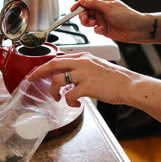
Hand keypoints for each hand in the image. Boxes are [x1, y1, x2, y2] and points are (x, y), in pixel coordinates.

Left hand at [27, 52, 141, 106]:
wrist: (129, 84)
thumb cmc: (115, 78)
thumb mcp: (97, 65)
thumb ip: (82, 66)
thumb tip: (69, 73)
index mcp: (83, 57)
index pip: (59, 58)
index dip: (46, 66)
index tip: (38, 72)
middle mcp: (81, 63)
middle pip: (53, 64)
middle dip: (38, 72)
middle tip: (31, 79)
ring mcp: (83, 74)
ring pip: (58, 81)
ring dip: (54, 91)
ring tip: (58, 98)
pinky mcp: (87, 86)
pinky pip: (69, 95)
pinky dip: (69, 102)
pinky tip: (75, 104)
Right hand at [71, 0, 150, 42]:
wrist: (137, 29)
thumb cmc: (127, 16)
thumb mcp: (108, 7)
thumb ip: (94, 4)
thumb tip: (82, 1)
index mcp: (103, 2)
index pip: (86, 2)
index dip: (78, 5)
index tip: (72, 10)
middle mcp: (101, 10)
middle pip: (85, 12)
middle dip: (83, 17)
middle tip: (86, 20)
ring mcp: (102, 20)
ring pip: (88, 22)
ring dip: (89, 24)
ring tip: (94, 25)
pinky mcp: (104, 29)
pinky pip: (94, 29)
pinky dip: (97, 30)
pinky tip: (103, 30)